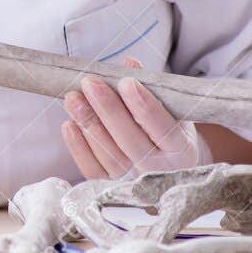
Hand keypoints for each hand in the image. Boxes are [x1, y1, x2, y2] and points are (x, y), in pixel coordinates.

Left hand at [60, 57, 206, 178]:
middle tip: (90, 83)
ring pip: (109, 156)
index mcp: (182, 151)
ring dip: (88, 124)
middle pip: (131, 142)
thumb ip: (151, 88)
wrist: (167, 166)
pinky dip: (79, 149)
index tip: (127, 82)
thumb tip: (130, 63)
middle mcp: (160, 172)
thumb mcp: (170, 109)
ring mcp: (135, 183)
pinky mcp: (112, 189)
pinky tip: (69, 125)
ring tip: (72, 98)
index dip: (144, 106)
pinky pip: (93, 171)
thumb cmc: (167, 129)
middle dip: (108, 110)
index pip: (163, 129)